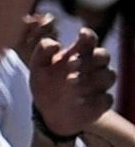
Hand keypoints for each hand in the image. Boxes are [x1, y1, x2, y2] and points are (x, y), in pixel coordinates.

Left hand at [24, 15, 114, 137]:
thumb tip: (54, 44)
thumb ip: (42, 52)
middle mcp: (94, 66)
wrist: (50, 113)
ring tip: (70, 83)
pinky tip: (79, 100)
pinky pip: (106, 98)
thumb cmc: (45, 85)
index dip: (89, 36)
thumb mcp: (38, 69)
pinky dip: (94, 99)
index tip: (81, 34)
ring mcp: (101, 84)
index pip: (90, 39)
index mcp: (79, 54)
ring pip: (108, 76)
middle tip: (70, 65)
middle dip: (88, 59)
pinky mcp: (103, 102)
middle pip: (103, 56)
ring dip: (90, 79)